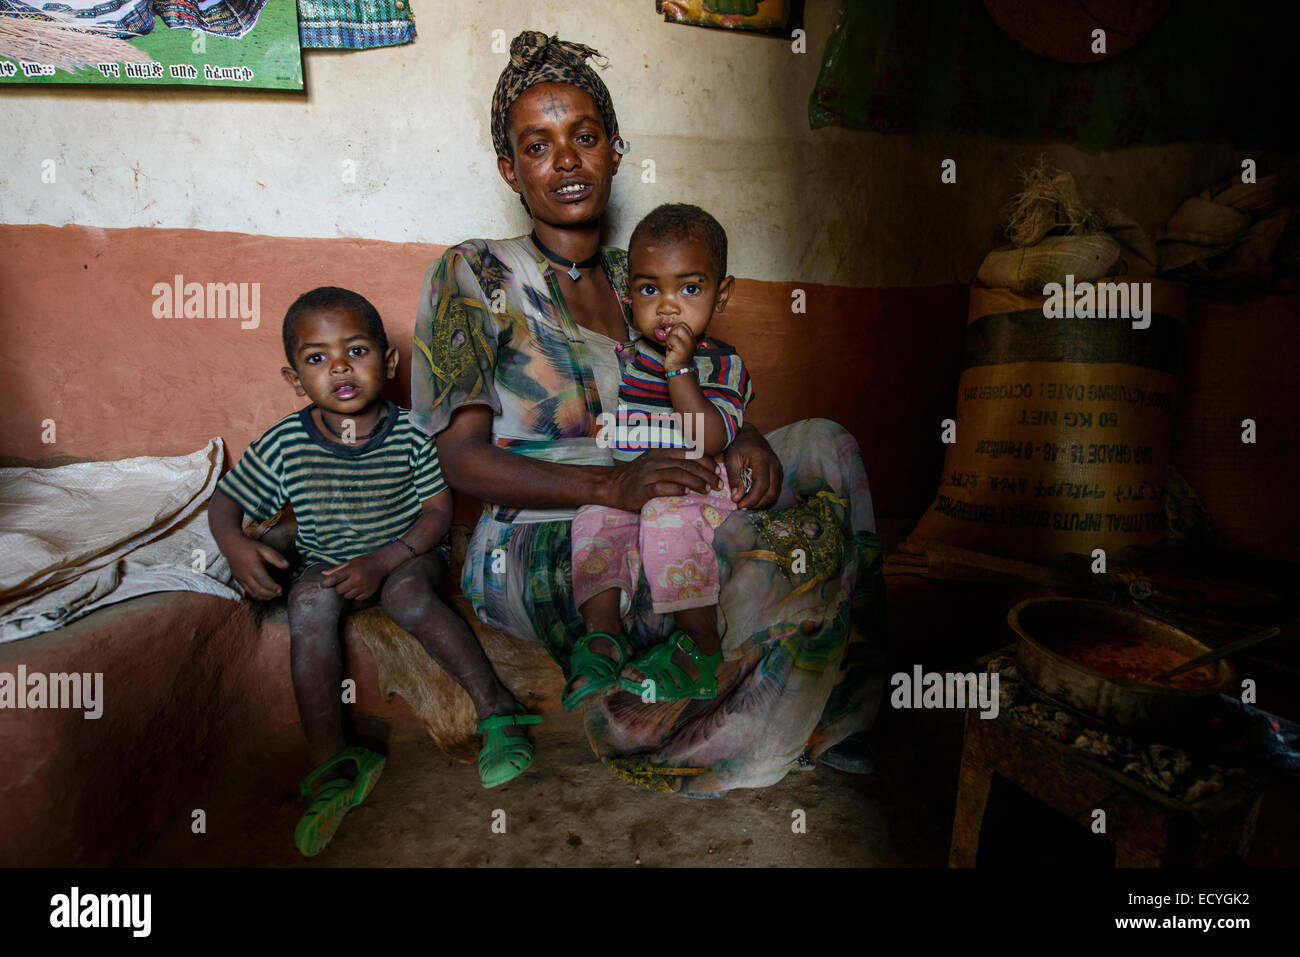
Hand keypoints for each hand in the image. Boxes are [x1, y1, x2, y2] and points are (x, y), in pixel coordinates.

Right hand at [226, 537, 291, 599]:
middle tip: (280, 593)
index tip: (281, 589)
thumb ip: (275, 557)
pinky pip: (248, 592)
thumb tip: (287, 565)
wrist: (231, 546)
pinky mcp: (239, 581)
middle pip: (258, 590)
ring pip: (253, 593)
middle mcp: (245, 575)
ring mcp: (241, 579)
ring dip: (264, 597)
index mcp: (252, 566)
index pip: (263, 580)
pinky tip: (265, 594)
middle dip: (270, 594)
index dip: (272, 587)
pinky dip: (257, 596)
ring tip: (275, 595)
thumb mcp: (263, 548)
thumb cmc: (249, 547)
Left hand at [320, 552, 390, 600]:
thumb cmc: (363, 562)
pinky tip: (359, 587)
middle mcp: (358, 579)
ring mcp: (363, 587)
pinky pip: (355, 598)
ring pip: (347, 596)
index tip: (321, 585)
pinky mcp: (368, 593)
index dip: (326, 582)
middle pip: (339, 590)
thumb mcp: (350, 562)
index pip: (335, 578)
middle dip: (339, 586)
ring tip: (353, 583)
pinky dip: (355, 594)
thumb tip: (323, 574)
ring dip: (347, 591)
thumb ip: (336, 569)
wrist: (381, 564)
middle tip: (344, 581)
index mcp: (352, 570)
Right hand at [603, 448, 721, 511]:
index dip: (707, 461)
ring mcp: (648, 474)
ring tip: (708, 490)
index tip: (718, 471)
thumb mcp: (656, 462)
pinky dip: (676, 490)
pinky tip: (686, 493)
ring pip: (677, 474)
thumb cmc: (638, 476)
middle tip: (718, 484)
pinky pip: (661, 488)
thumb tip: (701, 469)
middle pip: (687, 465)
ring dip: (696, 482)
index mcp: (661, 452)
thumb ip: (674, 463)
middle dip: (706, 474)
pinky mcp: (642, 489)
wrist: (612, 485)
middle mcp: (656, 460)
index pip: (689, 453)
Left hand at [663, 323, 697, 372]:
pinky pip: (672, 338)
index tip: (673, 338)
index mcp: (692, 338)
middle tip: (671, 342)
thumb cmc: (676, 357)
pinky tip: (670, 350)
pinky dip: (668, 343)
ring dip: (670, 337)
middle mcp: (692, 340)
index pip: (684, 325)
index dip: (676, 329)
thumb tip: (668, 327)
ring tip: (671, 346)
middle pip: (681, 325)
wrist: (678, 371)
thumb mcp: (677, 344)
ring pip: (677, 329)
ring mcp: (688, 344)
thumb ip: (675, 335)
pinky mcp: (682, 348)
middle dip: (673, 331)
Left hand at [725, 426, 782, 508]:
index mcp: (762, 459)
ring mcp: (779, 468)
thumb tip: (737, 499)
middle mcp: (775, 464)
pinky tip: (754, 498)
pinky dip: (766, 497)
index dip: (751, 499)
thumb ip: (734, 480)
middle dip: (757, 503)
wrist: (748, 435)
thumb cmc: (738, 446)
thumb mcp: (732, 460)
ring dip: (762, 502)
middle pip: (771, 492)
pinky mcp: (779, 472)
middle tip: (743, 506)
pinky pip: (776, 490)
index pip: (761, 485)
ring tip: (747, 503)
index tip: (739, 505)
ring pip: (775, 493)